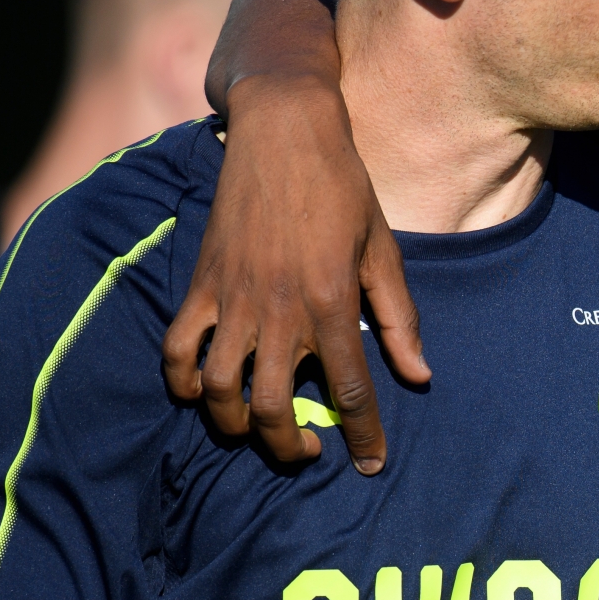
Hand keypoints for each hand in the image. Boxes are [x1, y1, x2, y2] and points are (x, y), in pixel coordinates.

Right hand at [164, 0, 420, 474]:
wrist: (285, 134)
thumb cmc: (344, 191)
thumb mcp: (383, 251)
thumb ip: (399, 318)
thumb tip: (420, 376)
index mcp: (332, 302)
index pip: (352, 391)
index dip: (364, 437)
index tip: (370, 466)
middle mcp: (279, 309)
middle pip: (273, 408)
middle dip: (290, 448)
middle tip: (309, 451)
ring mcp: (233, 298)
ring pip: (218, 390)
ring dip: (235, 425)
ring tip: (259, 430)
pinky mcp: (202, 283)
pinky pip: (178, 348)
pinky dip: (183, 382)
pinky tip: (204, 392)